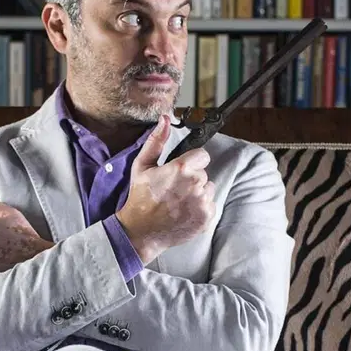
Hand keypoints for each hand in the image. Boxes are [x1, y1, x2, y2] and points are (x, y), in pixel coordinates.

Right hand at [115, 115, 214, 265]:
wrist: (141, 231)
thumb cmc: (140, 197)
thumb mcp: (142, 166)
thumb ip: (156, 141)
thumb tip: (165, 119)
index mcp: (181, 169)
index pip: (203, 156)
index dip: (192, 162)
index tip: (180, 171)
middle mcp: (195, 184)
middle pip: (203, 173)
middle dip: (192, 179)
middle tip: (174, 189)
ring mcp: (202, 202)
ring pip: (208, 189)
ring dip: (197, 193)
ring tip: (178, 202)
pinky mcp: (206, 218)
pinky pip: (210, 205)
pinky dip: (200, 208)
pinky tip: (184, 212)